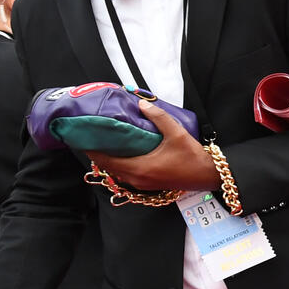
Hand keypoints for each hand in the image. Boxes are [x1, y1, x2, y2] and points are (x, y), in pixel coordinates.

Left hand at [86, 102, 219, 191]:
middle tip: (91, 137)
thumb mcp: (176, 133)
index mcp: (139, 167)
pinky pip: (127, 175)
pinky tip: (121, 154)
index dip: (91, 150)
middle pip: (107, 167)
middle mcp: (137, 178)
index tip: (81, 138)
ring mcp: (142, 184)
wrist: (208, 176)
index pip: (105, 160)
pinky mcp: (149, 185)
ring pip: (117, 172)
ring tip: (104, 144)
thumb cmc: (192, 157)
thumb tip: (141, 104)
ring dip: (108, 160)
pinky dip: (119, 165)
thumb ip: (158, 117)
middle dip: (97, 153)